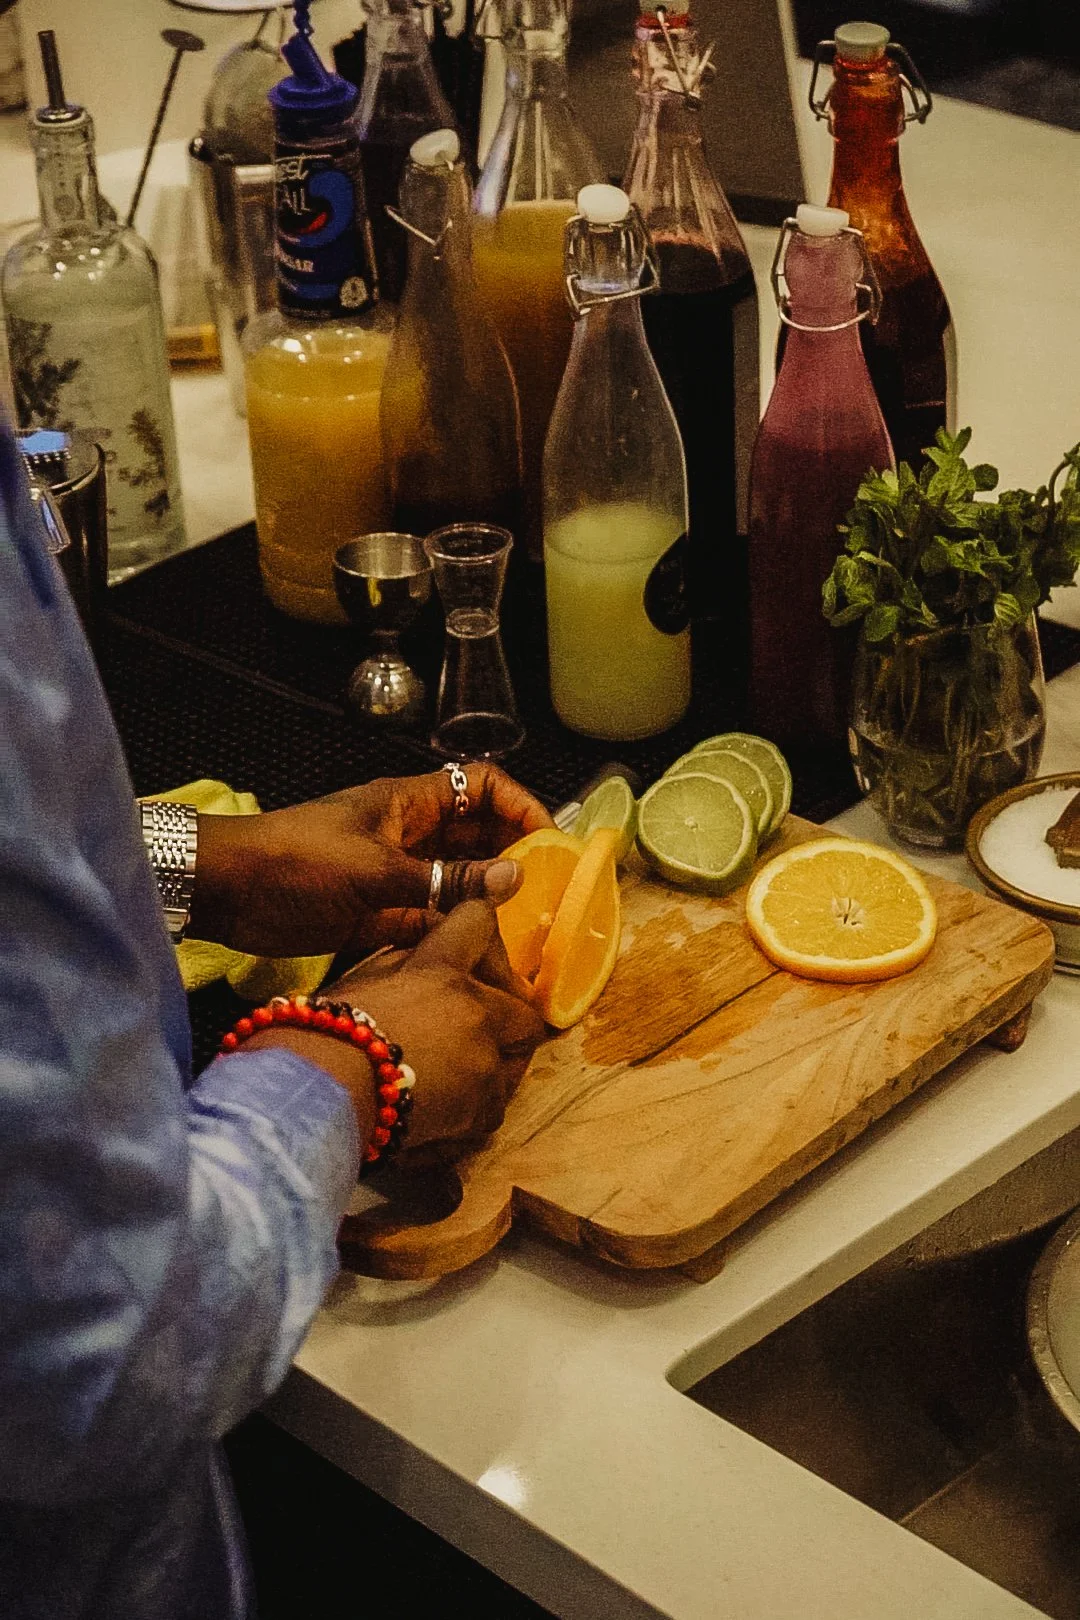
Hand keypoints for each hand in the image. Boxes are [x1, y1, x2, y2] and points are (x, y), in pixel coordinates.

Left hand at [188, 764, 553, 957]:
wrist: (226, 892)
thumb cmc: (296, 862)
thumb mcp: (375, 870)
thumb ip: (444, 879)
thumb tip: (514, 879)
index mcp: (411, 804)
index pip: (482, 786)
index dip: (520, 804)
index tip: (550, 842)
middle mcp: (411, 836)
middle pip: (478, 837)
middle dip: (514, 858)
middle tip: (550, 895)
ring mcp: (396, 875)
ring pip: (458, 881)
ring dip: (488, 900)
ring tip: (527, 930)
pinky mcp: (380, 914)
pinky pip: (432, 917)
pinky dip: (455, 931)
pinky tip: (481, 954)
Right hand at [329, 902, 543, 1150]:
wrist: (319, 1095)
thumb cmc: (325, 1031)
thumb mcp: (364, 978)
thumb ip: (407, 963)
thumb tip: (429, 956)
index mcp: (441, 969)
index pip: (479, 923)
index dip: (480, 927)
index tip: (477, 939)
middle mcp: (474, 1009)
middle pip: (524, 1007)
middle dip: (508, 1017)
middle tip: (484, 1028)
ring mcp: (484, 1062)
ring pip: (517, 1060)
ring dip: (497, 1063)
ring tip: (464, 1075)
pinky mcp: (484, 1110)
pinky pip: (495, 1106)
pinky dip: (475, 1108)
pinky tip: (448, 1111)